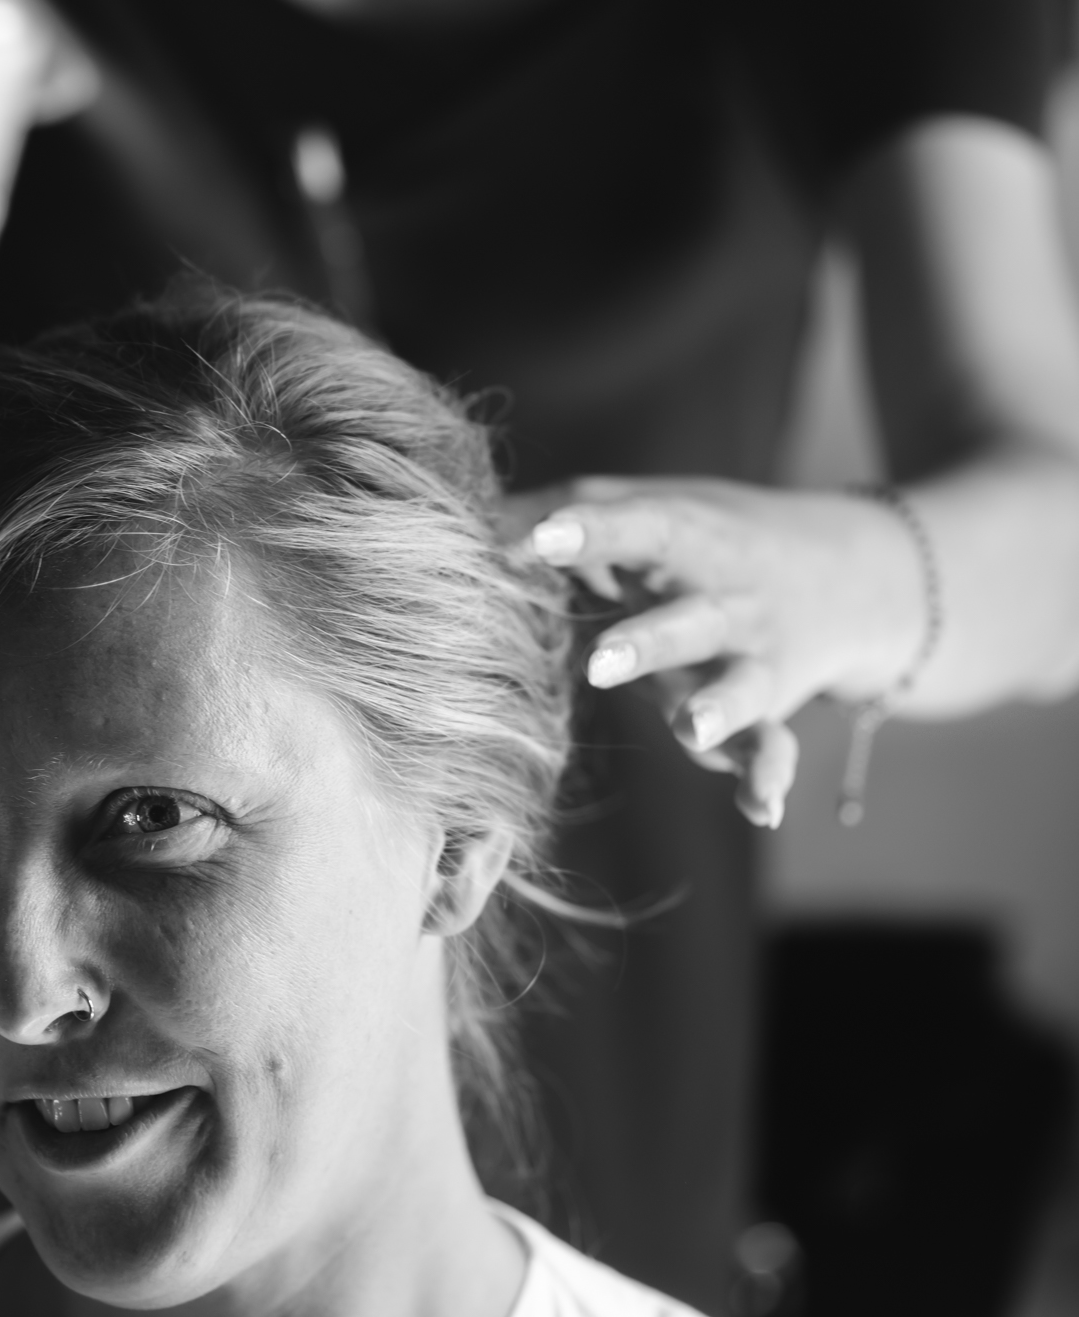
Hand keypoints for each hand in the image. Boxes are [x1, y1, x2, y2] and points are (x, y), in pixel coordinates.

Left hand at [515, 477, 921, 828]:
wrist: (846, 573)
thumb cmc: (708, 537)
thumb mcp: (649, 506)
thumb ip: (564, 511)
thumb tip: (471, 522)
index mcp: (688, 539)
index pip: (638, 527)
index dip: (591, 532)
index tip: (541, 539)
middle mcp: (724, 599)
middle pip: (688, 619)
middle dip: (648, 640)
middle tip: (598, 662)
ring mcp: (751, 658)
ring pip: (736, 685)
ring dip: (715, 709)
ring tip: (689, 731)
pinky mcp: (767, 710)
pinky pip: (772, 746)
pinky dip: (768, 778)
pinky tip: (760, 811)